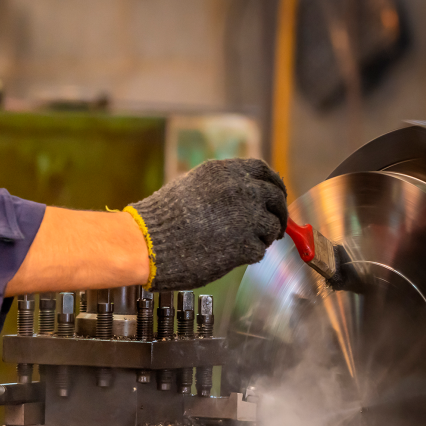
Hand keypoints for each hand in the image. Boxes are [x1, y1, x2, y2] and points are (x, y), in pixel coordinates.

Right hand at [127, 158, 287, 290]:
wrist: (148, 242)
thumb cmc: (163, 218)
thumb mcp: (192, 184)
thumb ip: (222, 185)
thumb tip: (246, 192)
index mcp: (226, 172)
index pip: (264, 171)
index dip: (273, 185)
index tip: (275, 195)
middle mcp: (241, 190)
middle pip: (276, 198)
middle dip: (278, 213)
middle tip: (274, 226)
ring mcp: (247, 217)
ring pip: (272, 226)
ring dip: (263, 236)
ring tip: (242, 242)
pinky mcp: (246, 245)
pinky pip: (259, 249)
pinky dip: (249, 254)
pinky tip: (230, 254)